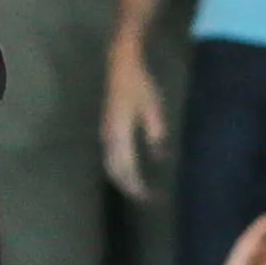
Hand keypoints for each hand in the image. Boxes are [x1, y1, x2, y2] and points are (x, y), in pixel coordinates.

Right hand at [101, 40, 171, 198]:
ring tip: (137, 187)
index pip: (127, 170)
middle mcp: (109, 138)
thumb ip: (156, 135)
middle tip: (144, 197)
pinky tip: (129, 169)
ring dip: (122, 179)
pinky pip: (109, 157)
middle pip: (115, 172)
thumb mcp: (154, 109)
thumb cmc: (140, 86)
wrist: (121, 67)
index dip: (137, 186)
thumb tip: (160, 157)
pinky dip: (119, 169)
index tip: (150, 197)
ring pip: (110, 165)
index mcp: (121, 135)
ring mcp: (105, 133)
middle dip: (129, 187)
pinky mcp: (106, 129)